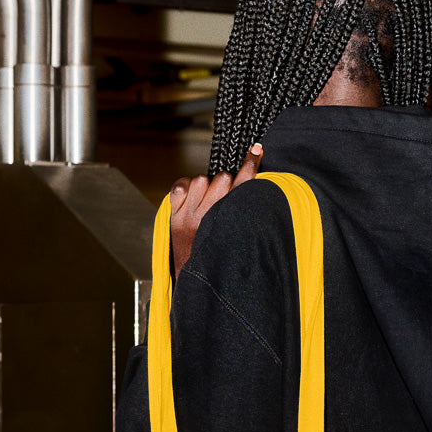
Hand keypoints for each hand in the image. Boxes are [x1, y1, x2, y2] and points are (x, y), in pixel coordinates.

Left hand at [169, 143, 262, 278]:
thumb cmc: (222, 256)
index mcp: (230, 223)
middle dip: (224, 183)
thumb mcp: (239, 235)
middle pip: (222, 179)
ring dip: (205, 185)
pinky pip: (179, 186)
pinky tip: (190, 197)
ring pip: (201, 179)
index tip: (256, 149)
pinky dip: (185, 187)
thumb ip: (245, 209)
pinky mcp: (174, 217)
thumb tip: (249, 180)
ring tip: (206, 200)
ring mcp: (189, 218)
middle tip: (223, 198)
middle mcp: (209, 219)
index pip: (243, 187)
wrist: (197, 281)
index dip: (250, 165)